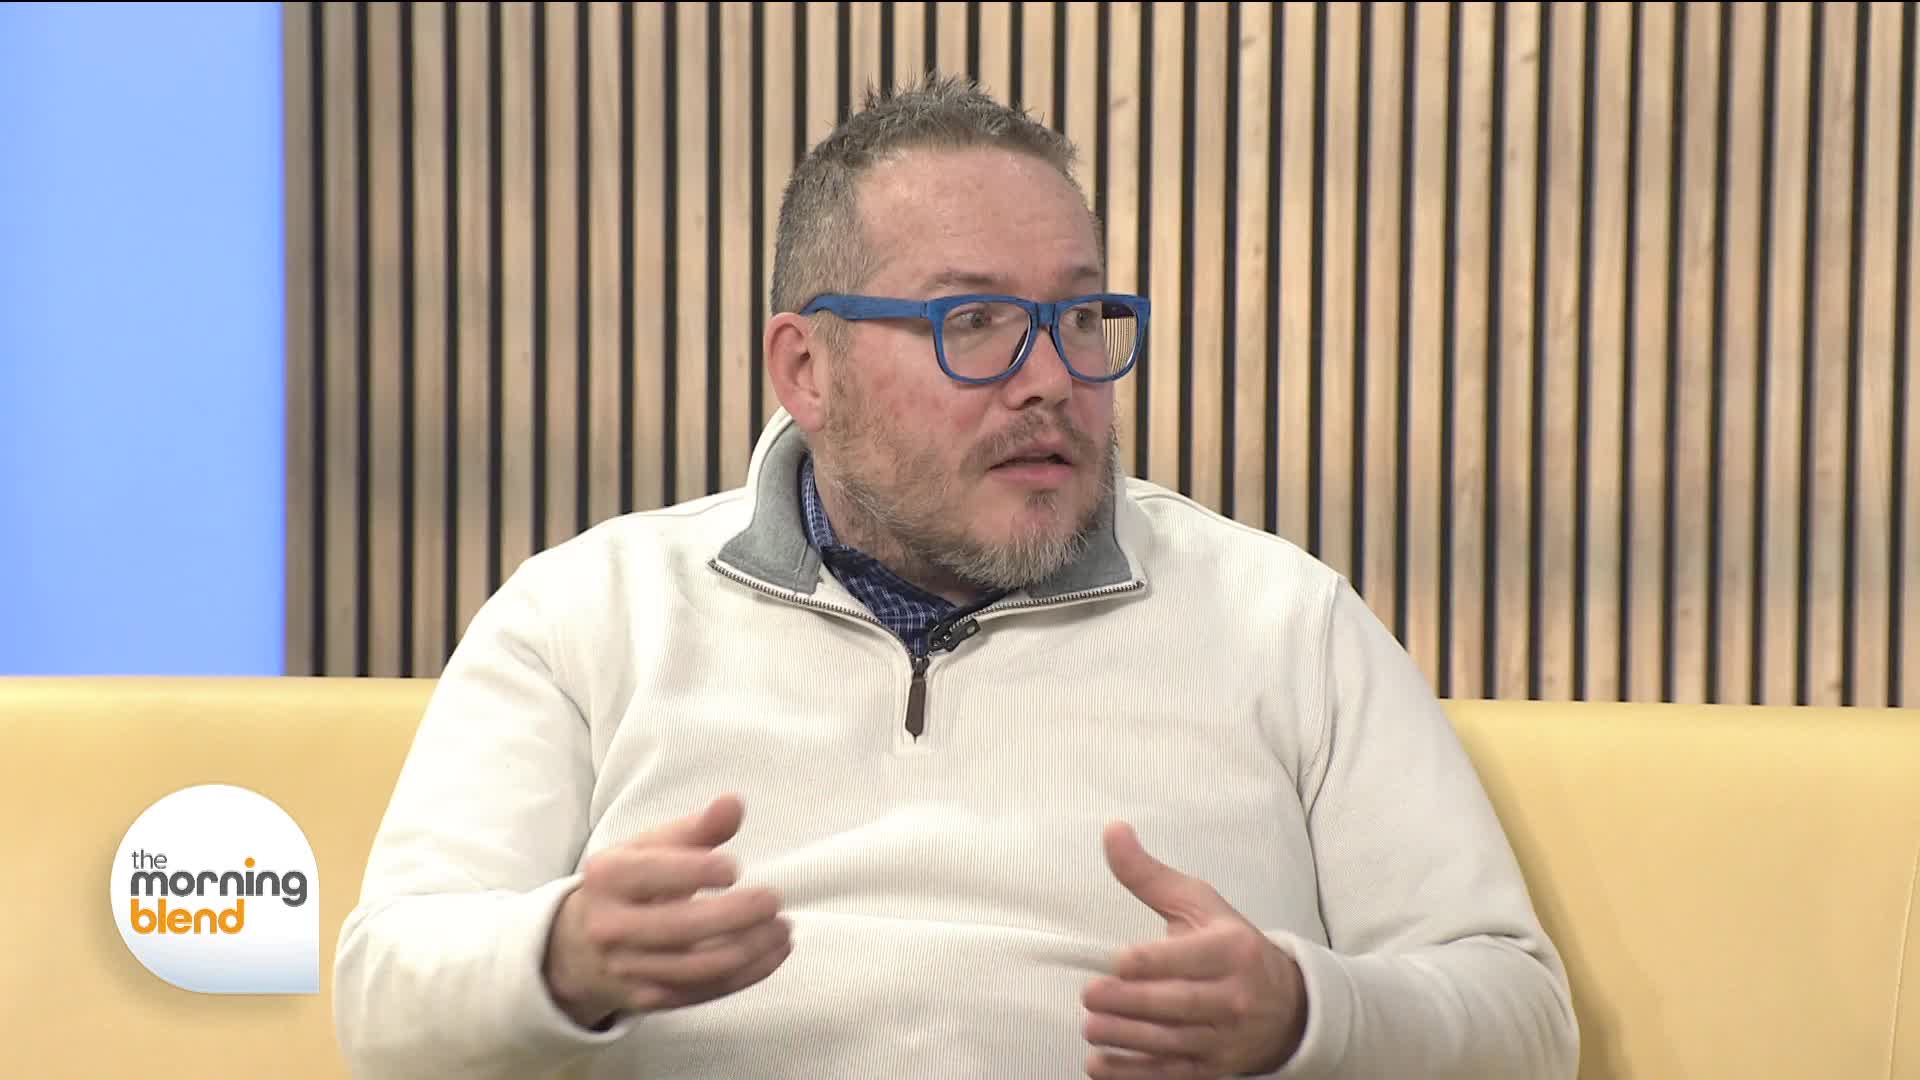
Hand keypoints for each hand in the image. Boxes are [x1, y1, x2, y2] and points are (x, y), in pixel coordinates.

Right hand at [543, 795, 791, 1027]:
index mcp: (607, 877)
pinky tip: (774, 951)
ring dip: (751, 948)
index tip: (734, 867)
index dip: (696, 871)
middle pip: (681, 928)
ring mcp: (628, 969)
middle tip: (773, 900)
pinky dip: (748, 973)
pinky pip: (705, 991)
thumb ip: (695, 828)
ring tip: (783, 928)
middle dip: (736, 915)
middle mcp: (610, 926)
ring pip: (699, 966)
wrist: (581, 946)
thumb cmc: (629, 884)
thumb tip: (733, 804)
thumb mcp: (648, 848)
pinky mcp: (648, 999)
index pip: (653, 874)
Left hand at [1082, 823, 1307, 1078]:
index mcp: (1230, 950)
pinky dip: (1133, 1073)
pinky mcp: (1212, 1068)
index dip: (1150, 962)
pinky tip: (1099, 1064)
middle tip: (1091, 996)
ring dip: (1126, 1038)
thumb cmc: (1231, 947)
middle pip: (1177, 1004)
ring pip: (1171, 1042)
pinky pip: (1170, 1074)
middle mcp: (1232, 996)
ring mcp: (1224, 1037)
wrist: (1287, 1006)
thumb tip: (1112, 831)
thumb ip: (1150, 874)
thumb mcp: (1199, 904)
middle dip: (1130, 1003)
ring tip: (1091, 1028)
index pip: (1186, 958)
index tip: (1118, 961)